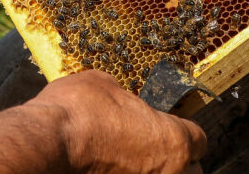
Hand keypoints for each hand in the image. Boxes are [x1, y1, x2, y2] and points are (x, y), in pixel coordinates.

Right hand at [27, 70, 205, 173]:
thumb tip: (119, 98)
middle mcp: (168, 172)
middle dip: (178, 160)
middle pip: (192, 170)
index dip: (184, 131)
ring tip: (137, 163)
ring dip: (157, 171)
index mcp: (173, 139)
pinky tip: (116, 169)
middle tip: (156, 149)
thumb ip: (124, 96)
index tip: (170, 128)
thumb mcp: (103, 84)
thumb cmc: (77, 111)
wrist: (49, 141)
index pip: (199, 140)